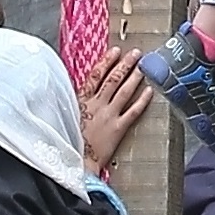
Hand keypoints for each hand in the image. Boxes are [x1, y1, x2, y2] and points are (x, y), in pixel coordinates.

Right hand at [79, 49, 151, 171]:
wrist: (73, 164)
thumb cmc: (67, 141)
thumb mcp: (65, 116)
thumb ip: (73, 102)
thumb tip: (78, 88)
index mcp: (81, 100)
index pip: (95, 76)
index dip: (106, 62)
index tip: (115, 51)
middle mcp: (97, 105)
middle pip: (113, 80)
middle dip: (125, 64)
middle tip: (136, 53)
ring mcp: (108, 116)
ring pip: (124, 91)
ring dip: (134, 77)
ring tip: (143, 66)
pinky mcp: (118, 129)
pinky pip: (133, 111)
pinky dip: (141, 100)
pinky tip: (149, 91)